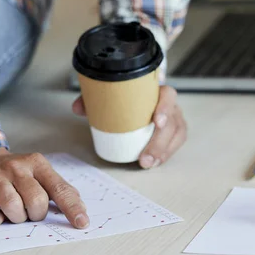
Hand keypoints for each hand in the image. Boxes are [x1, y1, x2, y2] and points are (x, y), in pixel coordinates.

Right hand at [0, 148, 89, 227]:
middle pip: (36, 201)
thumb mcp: (39, 174)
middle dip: (36, 214)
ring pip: (12, 207)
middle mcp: (16, 167)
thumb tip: (80, 210)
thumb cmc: (16, 174)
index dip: (72, 208)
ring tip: (15, 212)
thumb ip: (59, 190)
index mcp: (37, 163)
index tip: (82, 223)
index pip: (59, 188)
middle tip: (30, 212)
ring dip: (17, 218)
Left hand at [72, 85, 186, 168]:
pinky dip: (167, 153)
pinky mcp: (174, 130)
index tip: (156, 122)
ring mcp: (174, 117)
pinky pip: (176, 141)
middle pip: (173, 121)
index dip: (165, 108)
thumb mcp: (107, 95)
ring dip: (164, 151)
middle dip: (160, 142)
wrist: (135, 99)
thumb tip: (78, 108)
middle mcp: (169, 103)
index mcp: (156, 91)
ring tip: (148, 163)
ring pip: (176, 134)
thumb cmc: (125, 98)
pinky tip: (156, 162)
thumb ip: (93, 98)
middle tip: (145, 157)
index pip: (168, 95)